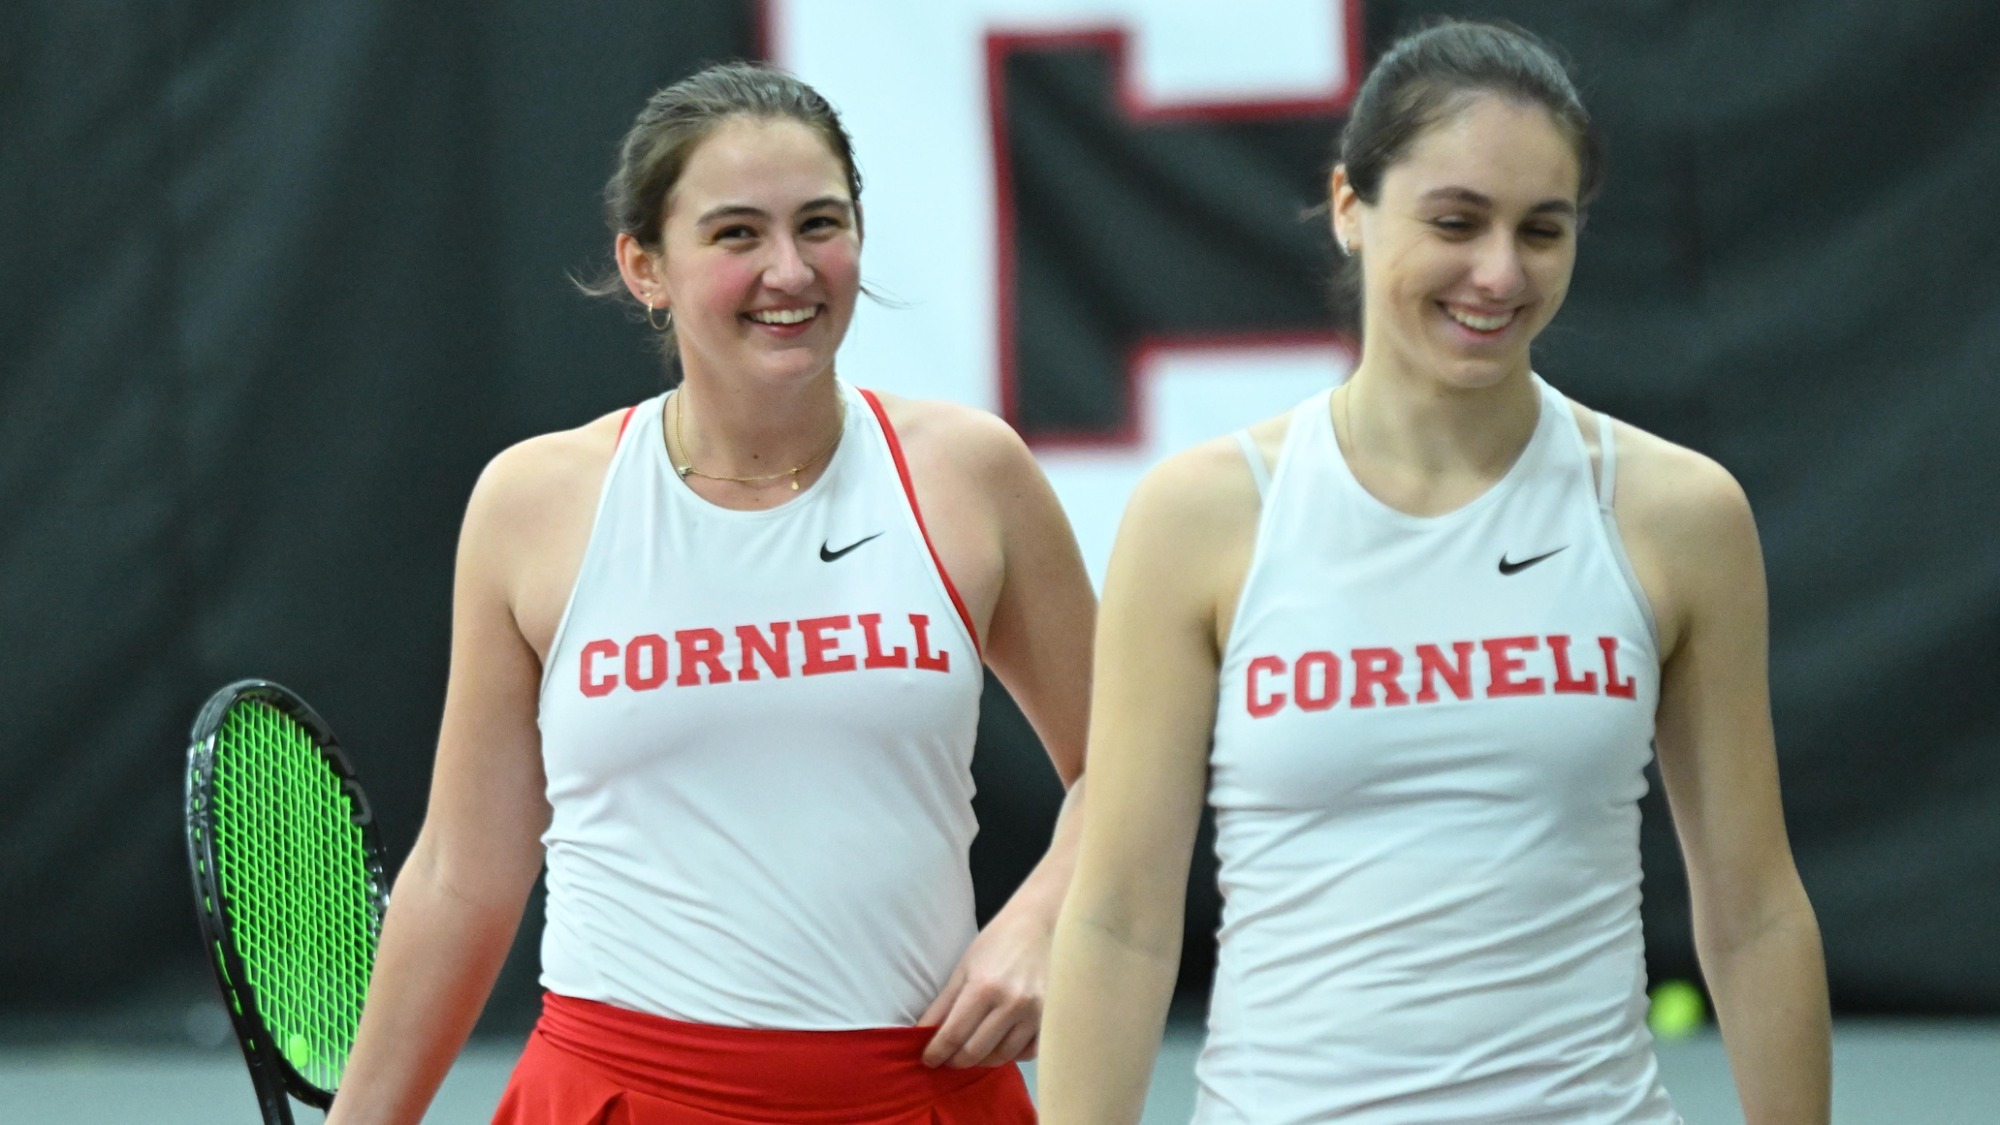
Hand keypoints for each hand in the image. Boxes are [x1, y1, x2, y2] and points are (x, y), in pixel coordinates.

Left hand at [918, 898, 1052, 1067]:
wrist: (1040, 924)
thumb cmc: (997, 943)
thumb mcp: (964, 968)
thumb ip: (943, 1004)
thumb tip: (922, 1034)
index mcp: (983, 988)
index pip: (952, 1035)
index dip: (936, 1053)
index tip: (928, 1060)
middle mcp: (1011, 1003)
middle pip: (976, 1052)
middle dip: (956, 1061)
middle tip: (948, 1059)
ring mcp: (1035, 1013)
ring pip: (1003, 1056)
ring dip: (983, 1059)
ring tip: (973, 1051)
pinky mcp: (1052, 1017)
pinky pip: (1030, 1051)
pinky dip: (1013, 1054)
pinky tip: (1002, 1044)